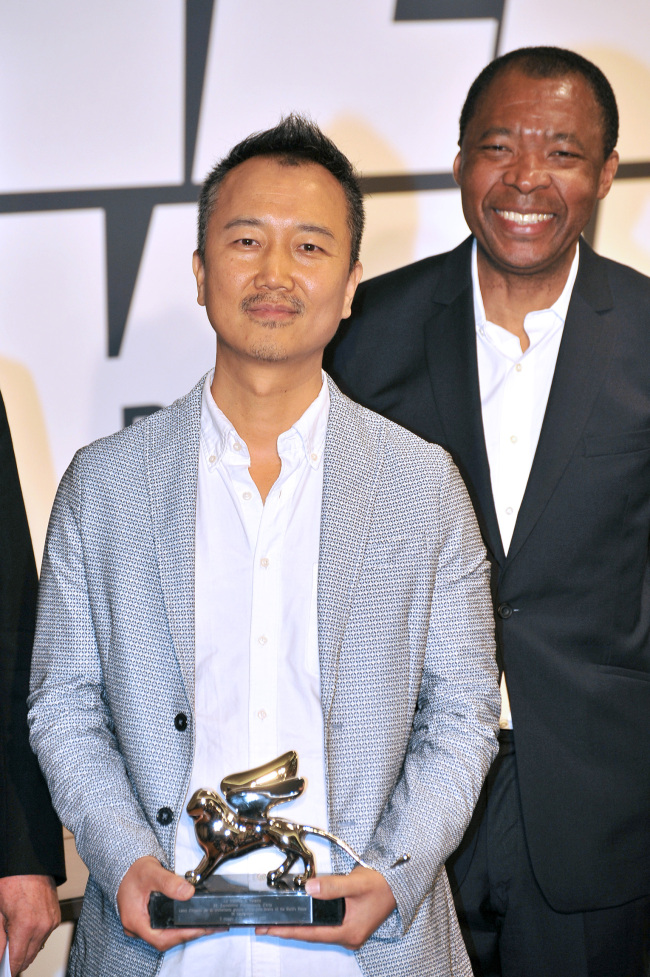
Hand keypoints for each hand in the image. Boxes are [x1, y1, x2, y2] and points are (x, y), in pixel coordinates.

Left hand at [0, 874, 59, 975]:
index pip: (17, 962)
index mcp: (27, 926)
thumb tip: (0, 958)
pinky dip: (33, 938)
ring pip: (36, 948)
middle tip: (5, 955)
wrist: (30, 862)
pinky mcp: (56, 917)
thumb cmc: (12, 881)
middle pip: (28, 958)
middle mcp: (43, 926)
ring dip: (25, 949)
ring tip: (13, 938)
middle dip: (15, 960)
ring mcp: (52, 922)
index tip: (4, 971)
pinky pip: (43, 936)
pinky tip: (23, 929)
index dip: (8, 969)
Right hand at [117, 856, 222, 951]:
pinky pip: (164, 929)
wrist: (125, 865)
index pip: (159, 938)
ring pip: (165, 936)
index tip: (199, 928)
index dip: (180, 935)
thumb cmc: (134, 869)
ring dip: (184, 931)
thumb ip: (169, 882)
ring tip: (204, 924)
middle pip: (164, 939)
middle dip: (187, 934)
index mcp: (134, 920)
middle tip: (208, 926)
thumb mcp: (151, 872)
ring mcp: (141, 925)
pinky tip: (191, 921)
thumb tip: (188, 892)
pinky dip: (178, 926)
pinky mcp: (147, 920)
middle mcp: (137, 927)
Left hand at [256, 866, 395, 949]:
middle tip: (266, 926)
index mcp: (348, 932)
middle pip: (312, 935)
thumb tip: (309, 888)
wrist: (399, 885)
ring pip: (319, 932)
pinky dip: (312, 922)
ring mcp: (349, 933)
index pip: (311, 933)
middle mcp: (348, 937)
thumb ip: (332, 886)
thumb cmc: (382, 885)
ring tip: (279, 922)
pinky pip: (326, 927)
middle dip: (289, 930)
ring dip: (300, 926)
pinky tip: (302, 916)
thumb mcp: (355, 883)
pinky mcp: (350, 926)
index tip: (269, 930)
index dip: (288, 931)